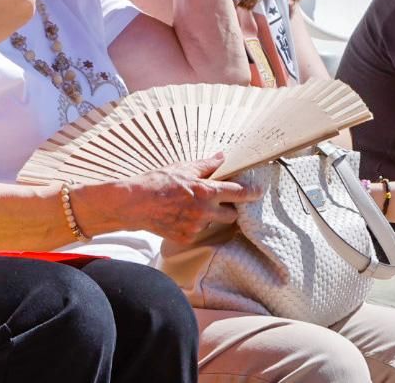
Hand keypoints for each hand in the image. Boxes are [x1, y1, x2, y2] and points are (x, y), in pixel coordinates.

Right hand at [83, 153, 260, 243]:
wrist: (134, 203)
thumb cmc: (157, 182)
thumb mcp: (183, 168)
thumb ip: (206, 165)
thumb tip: (222, 157)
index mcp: (206, 191)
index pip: (238, 193)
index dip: (252, 193)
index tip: (259, 192)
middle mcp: (204, 211)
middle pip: (231, 215)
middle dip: (229, 210)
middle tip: (218, 202)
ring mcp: (195, 227)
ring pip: (213, 224)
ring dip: (209, 218)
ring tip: (191, 208)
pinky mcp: (185, 238)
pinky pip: (197, 233)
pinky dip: (193, 226)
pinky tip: (180, 217)